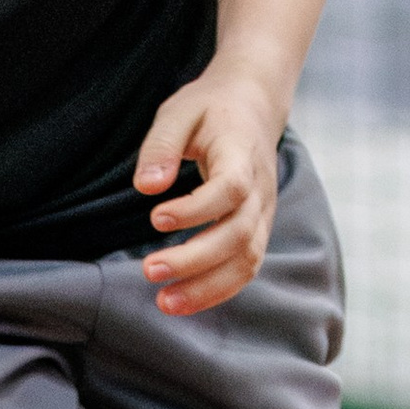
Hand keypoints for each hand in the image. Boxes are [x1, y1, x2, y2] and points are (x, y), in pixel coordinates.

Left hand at [133, 73, 283, 314]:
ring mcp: (263, 212)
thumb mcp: (178, 112)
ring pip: (247, 259)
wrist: (254, 106)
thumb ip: (161, 147)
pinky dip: (218, 289)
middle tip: (149, 270)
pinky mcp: (258, 228)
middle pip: (239, 234)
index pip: (231, 188)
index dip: (197, 209)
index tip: (155, 218)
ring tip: (165, 303)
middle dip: (195, 259)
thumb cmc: (210, 108)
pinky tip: (183, 300)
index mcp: (242, 154)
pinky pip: (246, 266)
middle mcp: (260, 188)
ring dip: (208, 286)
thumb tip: (145, 187)